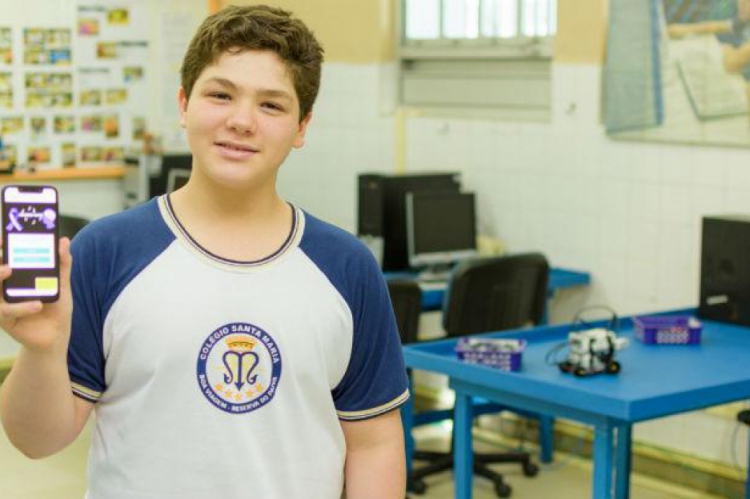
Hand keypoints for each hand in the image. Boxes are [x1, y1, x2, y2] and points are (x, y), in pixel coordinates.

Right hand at [0, 237, 73, 353]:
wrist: (57, 334)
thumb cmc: (56, 306)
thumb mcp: (62, 284)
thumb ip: (62, 264)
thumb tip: (64, 241)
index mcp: (16, 276)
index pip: (3, 259)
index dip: (0, 248)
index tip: (3, 238)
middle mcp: (4, 288)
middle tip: (4, 256)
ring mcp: (2, 303)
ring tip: (10, 270)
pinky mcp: (5, 319)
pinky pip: (5, 311)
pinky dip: (21, 307)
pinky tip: (37, 305)